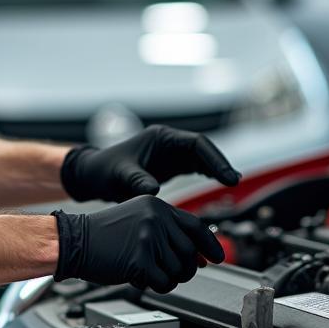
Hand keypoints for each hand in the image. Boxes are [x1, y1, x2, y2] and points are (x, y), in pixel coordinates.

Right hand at [53, 196, 224, 292]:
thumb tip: (199, 257)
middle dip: (184, 269)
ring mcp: (149, 238)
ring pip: (180, 271)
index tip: (217, 257)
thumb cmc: (101, 235)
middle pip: (189, 253)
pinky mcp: (140, 260)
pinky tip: (139, 277)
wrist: (73, 240)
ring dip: (168, 278)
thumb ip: (167, 233)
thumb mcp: (137, 220)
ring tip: (148, 272)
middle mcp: (156, 219)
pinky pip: (164, 283)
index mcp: (156, 205)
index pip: (196, 226)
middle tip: (168, 272)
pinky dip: (155, 286)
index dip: (210, 245)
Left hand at [60, 124, 240, 202]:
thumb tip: (153, 190)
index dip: (214, 158)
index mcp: (161, 138)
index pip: (196, 143)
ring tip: (233, 184)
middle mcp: (169, 142)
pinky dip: (209, 174)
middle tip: (233, 181)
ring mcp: (172, 153)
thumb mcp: (120, 176)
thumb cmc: (105, 171)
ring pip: (203, 158)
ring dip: (217, 169)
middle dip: (219, 164)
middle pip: (204, 149)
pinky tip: (221, 184)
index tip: (225, 175)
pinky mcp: (172, 165)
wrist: (95, 176)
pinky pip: (197, 167)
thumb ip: (137, 181)